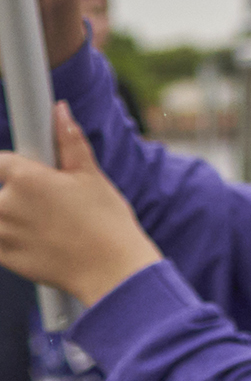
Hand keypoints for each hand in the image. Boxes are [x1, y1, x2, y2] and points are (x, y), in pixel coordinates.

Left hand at [0, 106, 155, 307]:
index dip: (14, 166)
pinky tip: (39, 239)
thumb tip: (60, 110)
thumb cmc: (105, 221)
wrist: (110, 270)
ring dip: (11, 214)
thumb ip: (68, 141)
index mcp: (26, 178)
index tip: (30, 174)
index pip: (0, 161)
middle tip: (47, 204)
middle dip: (16, 193)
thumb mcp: (90, 176)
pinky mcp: (0, 255)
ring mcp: (0, 232)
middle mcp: (5, 203)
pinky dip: (9, 236)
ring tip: (46, 223)